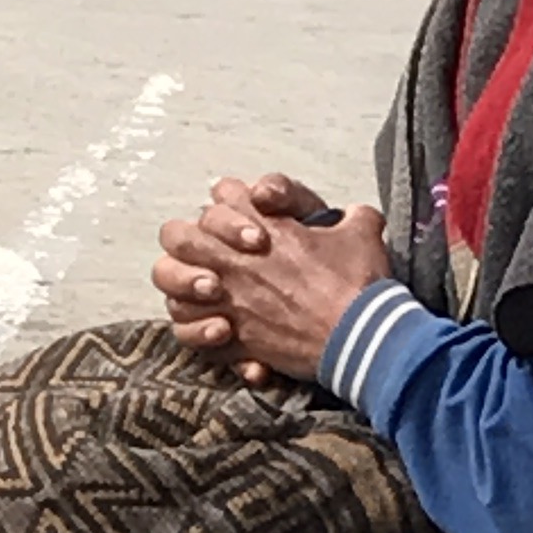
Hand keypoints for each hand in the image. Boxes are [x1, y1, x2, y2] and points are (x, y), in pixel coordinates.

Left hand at [154, 177, 389, 385]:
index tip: (253, 225)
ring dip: (185, 289)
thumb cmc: (359, 283)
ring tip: (213, 296)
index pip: (223, 193)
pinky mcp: (232, 338)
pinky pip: (189, 334)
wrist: (359, 337)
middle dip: (189, 243)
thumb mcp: (361, 231)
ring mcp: (227, 299)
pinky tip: (222, 331)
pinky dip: (198, 333)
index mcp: (261, 224)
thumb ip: (349, 216)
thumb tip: (352, 215)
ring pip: (171, 285)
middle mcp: (233, 259)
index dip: (233, 205)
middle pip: (177, 236)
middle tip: (215, 259)